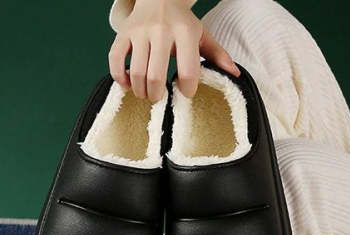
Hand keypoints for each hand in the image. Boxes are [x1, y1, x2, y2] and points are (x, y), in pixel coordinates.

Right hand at [109, 0, 239, 101]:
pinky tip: (127, 83)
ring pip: (135, 73)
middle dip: (157, 95)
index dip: (187, 88)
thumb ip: (217, 55)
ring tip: (145, 93)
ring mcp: (139, 31)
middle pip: (155, 76)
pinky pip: (115, 62)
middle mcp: (161, 29)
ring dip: (140, 91)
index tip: (185, 92)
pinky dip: (120, 78)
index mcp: (184, 31)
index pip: (188, 69)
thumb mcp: (201, 34)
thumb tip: (234, 75)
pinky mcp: (122, 34)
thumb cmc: (181, 22)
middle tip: (159, 97)